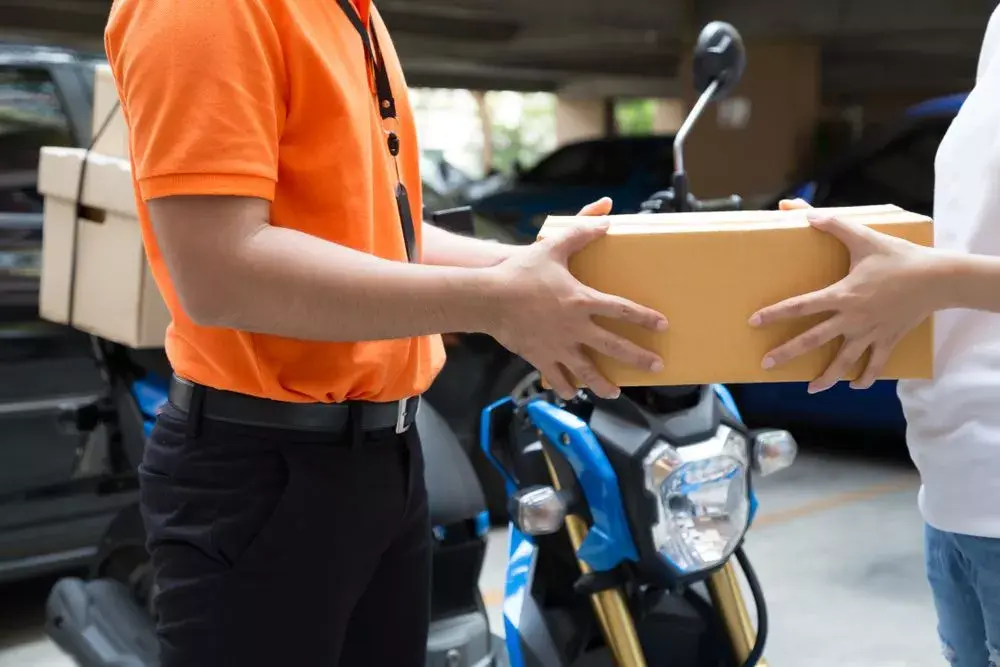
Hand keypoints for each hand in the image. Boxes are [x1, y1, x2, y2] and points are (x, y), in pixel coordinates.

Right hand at [489, 197, 667, 399]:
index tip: (662, 326)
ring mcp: (558, 346)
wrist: (488, 298)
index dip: (645, 318)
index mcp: (582, 300)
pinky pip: (556, 377)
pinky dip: (565, 387)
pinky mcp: (539, 357)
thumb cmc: (520, 272)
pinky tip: (571, 393)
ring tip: (615, 392)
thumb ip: (581, 231)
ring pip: (587, 370)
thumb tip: (606, 215)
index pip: (623, 310)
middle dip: (638, 358)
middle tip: (656, 366)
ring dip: (603, 384)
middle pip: (614, 346)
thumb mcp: (552, 246)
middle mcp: (575, 327)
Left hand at [749, 199, 935, 392]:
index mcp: (842, 295)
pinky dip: (866, 377)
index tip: (754, 323)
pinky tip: (855, 386)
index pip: (800, 306)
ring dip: (827, 377)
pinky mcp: (888, 339)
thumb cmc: (899, 257)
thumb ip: (833, 224)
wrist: (938, 278)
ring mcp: (870, 332)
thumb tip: (804, 211)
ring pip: (844, 361)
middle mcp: (852, 318)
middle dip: (787, 353)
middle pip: (813, 340)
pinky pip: (875, 364)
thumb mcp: (864, 237)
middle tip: (766, 364)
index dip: (775, 314)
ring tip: (811, 389)